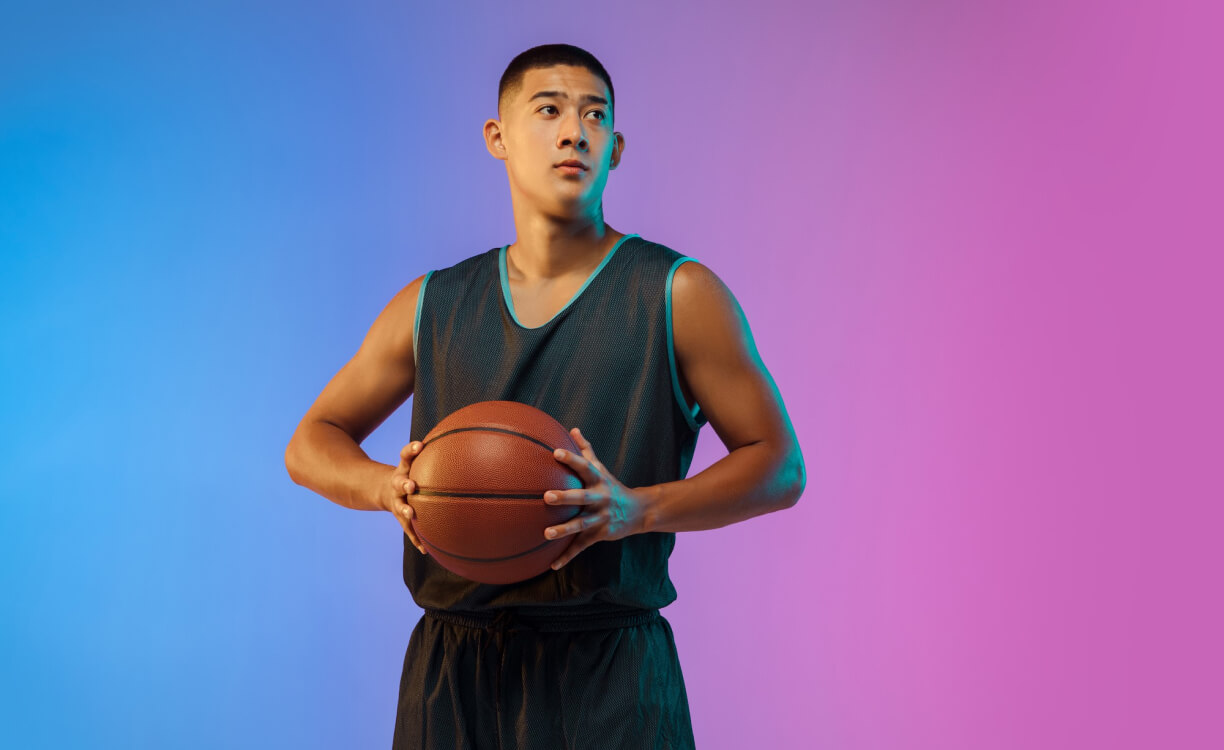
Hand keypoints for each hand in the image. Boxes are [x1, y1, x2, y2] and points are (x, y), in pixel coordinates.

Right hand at [380, 441, 427, 554]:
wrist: (384, 490)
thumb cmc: (411, 473)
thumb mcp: (416, 463)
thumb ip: (436, 456)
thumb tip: (469, 443)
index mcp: (404, 468)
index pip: (405, 455)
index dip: (411, 450)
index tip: (419, 445)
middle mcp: (397, 484)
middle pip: (399, 482)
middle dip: (404, 484)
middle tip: (411, 486)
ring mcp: (396, 501)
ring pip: (399, 507)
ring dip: (404, 510)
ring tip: (410, 514)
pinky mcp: (399, 516)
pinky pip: (407, 529)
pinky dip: (416, 538)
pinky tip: (424, 549)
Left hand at [544, 427, 649, 569]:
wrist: (639, 512)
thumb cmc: (611, 486)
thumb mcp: (601, 469)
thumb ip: (586, 450)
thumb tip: (572, 429)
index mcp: (599, 481)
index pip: (584, 467)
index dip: (571, 459)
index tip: (555, 452)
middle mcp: (600, 498)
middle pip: (582, 497)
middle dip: (565, 497)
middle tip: (546, 496)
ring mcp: (601, 518)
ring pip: (581, 525)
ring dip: (564, 530)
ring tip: (546, 533)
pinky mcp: (600, 535)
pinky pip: (581, 546)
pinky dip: (567, 556)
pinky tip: (552, 565)